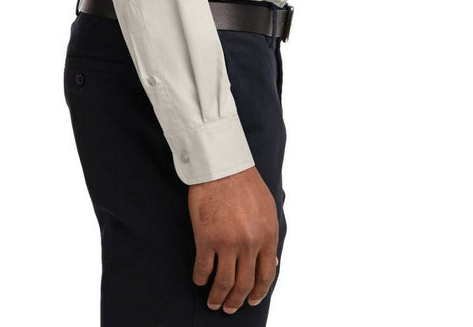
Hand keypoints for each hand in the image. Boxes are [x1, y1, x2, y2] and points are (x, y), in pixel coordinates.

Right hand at [188, 165, 278, 313]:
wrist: (222, 165)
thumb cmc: (244, 182)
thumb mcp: (267, 208)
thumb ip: (269, 235)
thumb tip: (272, 261)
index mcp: (268, 235)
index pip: (266, 275)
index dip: (258, 292)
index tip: (251, 300)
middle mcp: (250, 243)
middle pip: (244, 284)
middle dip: (237, 301)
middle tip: (229, 307)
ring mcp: (227, 242)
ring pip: (224, 282)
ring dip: (218, 297)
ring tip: (213, 302)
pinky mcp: (206, 238)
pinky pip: (203, 268)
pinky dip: (201, 278)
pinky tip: (199, 280)